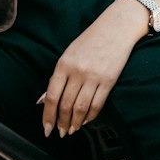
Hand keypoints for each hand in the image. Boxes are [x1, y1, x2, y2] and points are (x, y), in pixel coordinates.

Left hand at [39, 0, 148, 137]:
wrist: (116, 28)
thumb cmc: (91, 40)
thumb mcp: (68, 55)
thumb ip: (56, 78)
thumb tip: (43, 100)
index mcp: (63, 64)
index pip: (52, 96)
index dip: (48, 115)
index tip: (46, 128)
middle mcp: (77, 71)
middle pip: (65, 105)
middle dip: (61, 122)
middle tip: (60, 132)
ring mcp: (94, 76)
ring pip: (81, 107)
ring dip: (75, 122)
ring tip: (72, 129)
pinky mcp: (109, 80)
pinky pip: (97, 104)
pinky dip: (91, 116)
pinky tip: (86, 120)